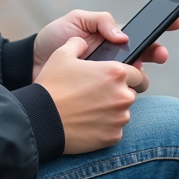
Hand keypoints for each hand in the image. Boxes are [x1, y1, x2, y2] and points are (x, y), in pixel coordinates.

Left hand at [33, 10, 178, 92]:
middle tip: (160, 55)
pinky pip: (119, 99)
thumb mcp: (76, 20)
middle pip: (146, 58)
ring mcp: (108, 80)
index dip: (162, 27)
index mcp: (112, 39)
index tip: (177, 23)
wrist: (29, 66)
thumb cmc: (53, 40)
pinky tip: (118, 90)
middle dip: (157, 54)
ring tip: (132, 72)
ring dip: (140, 77)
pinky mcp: (100, 98)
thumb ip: (101, 21)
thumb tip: (123, 35)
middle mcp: (115, 61)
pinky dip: (123, 95)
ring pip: (136, 82)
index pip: (142, 34)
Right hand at [34, 37, 143, 153]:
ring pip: (123, 112)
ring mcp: (120, 118)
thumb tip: (83, 42)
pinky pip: (115, 130)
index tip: (117, 80)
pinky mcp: (114, 136)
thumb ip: (78, 44)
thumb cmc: (52, 86)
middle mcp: (123, 95)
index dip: (128, 76)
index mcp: (115, 73)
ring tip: (89, 109)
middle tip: (97, 95)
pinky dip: (105, 127)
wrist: (41, 119)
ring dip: (112, 111)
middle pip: (131, 93)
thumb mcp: (62, 54)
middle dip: (118, 93)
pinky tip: (87, 122)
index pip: (138, 74)